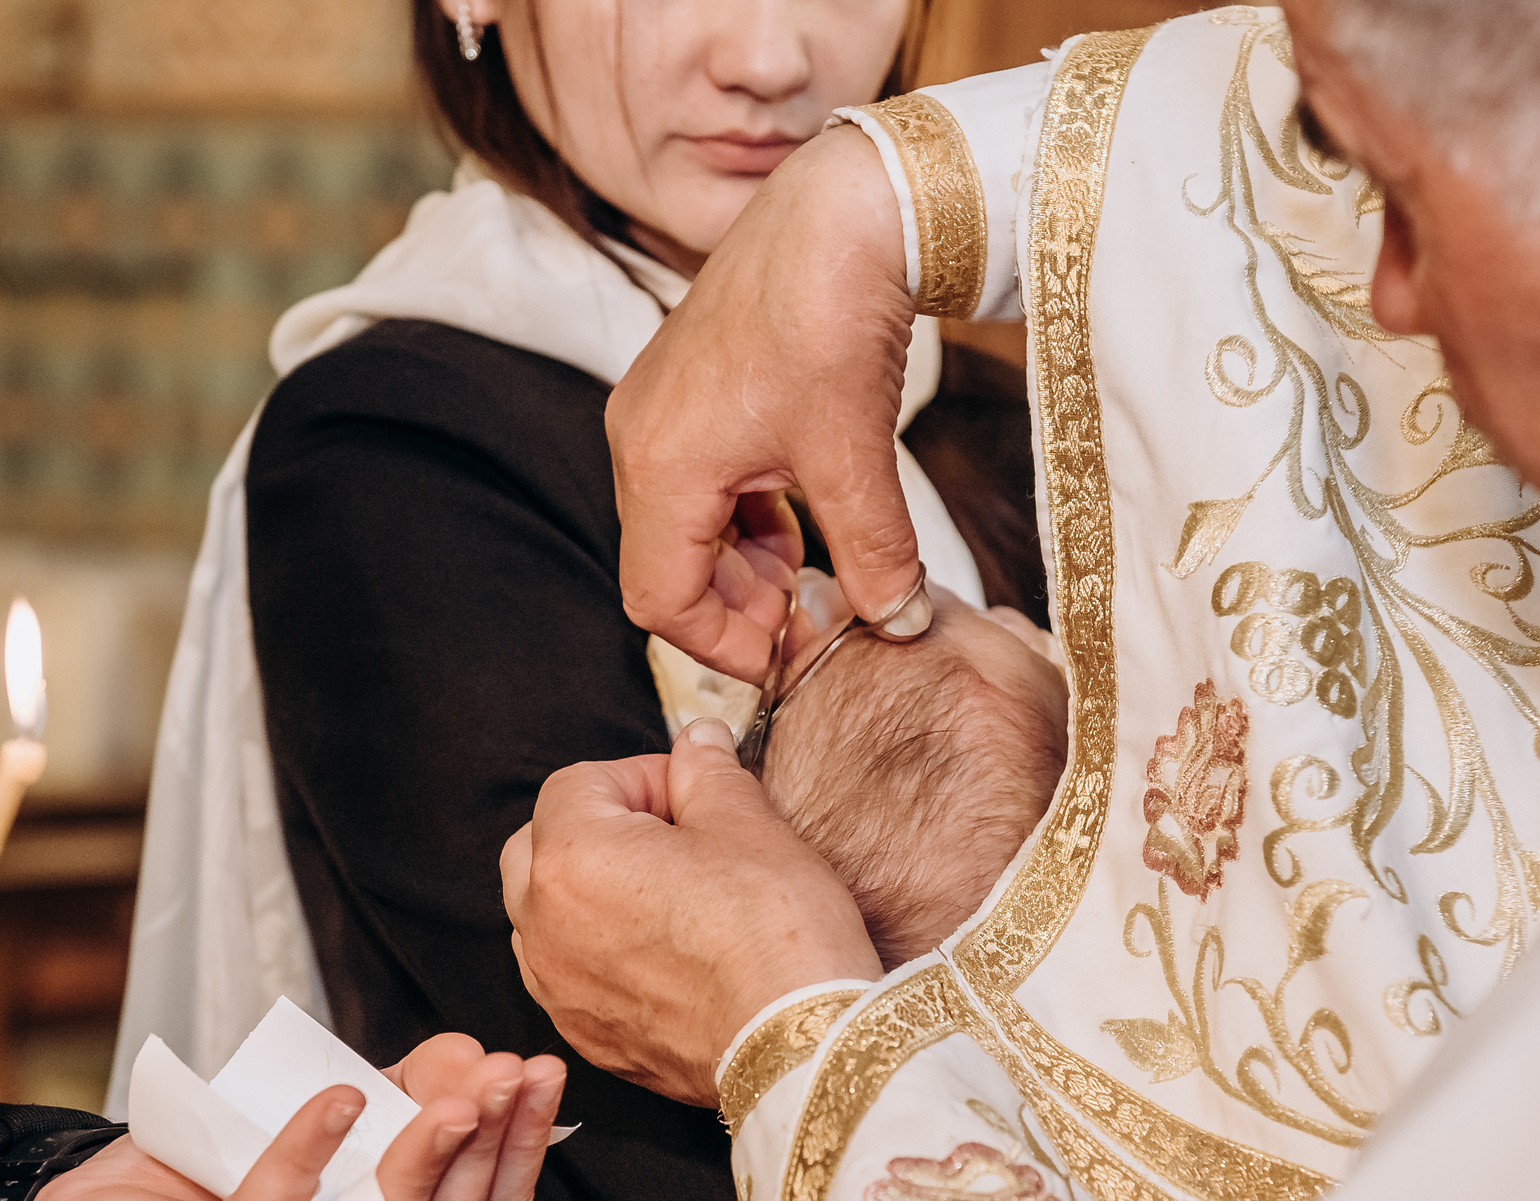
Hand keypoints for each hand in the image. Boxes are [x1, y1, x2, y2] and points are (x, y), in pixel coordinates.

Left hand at [16, 1037, 564, 1200]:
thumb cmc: (208, 1184)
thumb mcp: (320, 1129)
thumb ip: (397, 1097)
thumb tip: (471, 1053)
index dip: (522, 1150)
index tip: (542, 1075)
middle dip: (487, 1150)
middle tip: (508, 1073)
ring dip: (422, 1162)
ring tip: (454, 1096)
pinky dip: (309, 1155)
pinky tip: (341, 1099)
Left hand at [502, 718, 880, 1103]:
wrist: (799, 1045)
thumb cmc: (773, 933)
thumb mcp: (747, 823)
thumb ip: (707, 772)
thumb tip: (697, 743)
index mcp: (571, 857)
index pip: (578, 784)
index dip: (640, 777)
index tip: (691, 793)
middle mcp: (544, 925)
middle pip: (542, 846)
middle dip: (600, 830)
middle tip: (676, 838)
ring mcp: (560, 988)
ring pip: (548, 915)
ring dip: (593, 894)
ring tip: (671, 899)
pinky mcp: (587, 1036)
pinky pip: (572, 975)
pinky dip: (602, 954)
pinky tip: (667, 956)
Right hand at [608, 125, 921, 682]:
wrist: (839, 207)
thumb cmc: (830, 316)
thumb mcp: (855, 455)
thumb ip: (875, 555)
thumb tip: (899, 622)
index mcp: (662, 466)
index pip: (660, 600)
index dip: (724, 644)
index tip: (789, 653)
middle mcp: (640, 439)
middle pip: (666, 566)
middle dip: (736, 603)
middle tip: (810, 614)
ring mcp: (657, 409)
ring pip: (683, 526)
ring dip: (743, 561)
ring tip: (814, 563)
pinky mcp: (686, 387)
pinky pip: (698, 480)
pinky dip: (744, 514)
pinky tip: (799, 508)